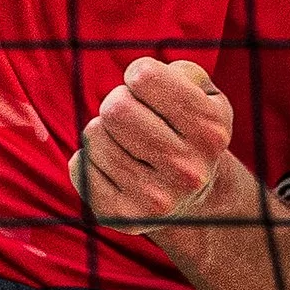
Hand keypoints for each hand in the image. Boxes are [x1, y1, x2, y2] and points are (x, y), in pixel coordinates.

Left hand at [71, 55, 236, 222]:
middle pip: (115, 107)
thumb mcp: (205, 95)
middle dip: (118, 102)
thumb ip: (182, 73)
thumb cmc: (190, 131)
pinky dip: (90, 158)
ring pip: (93, 134)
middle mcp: (186, 170)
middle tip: (132, 117)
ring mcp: (154, 199)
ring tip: (126, 144)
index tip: (148, 90)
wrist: (195, 200)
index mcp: (210, 131)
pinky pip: (79, 166)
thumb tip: (140, 78)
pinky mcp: (122, 217)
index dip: (139, 76)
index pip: (144, 76)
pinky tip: (114, 167)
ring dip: (104, 131)